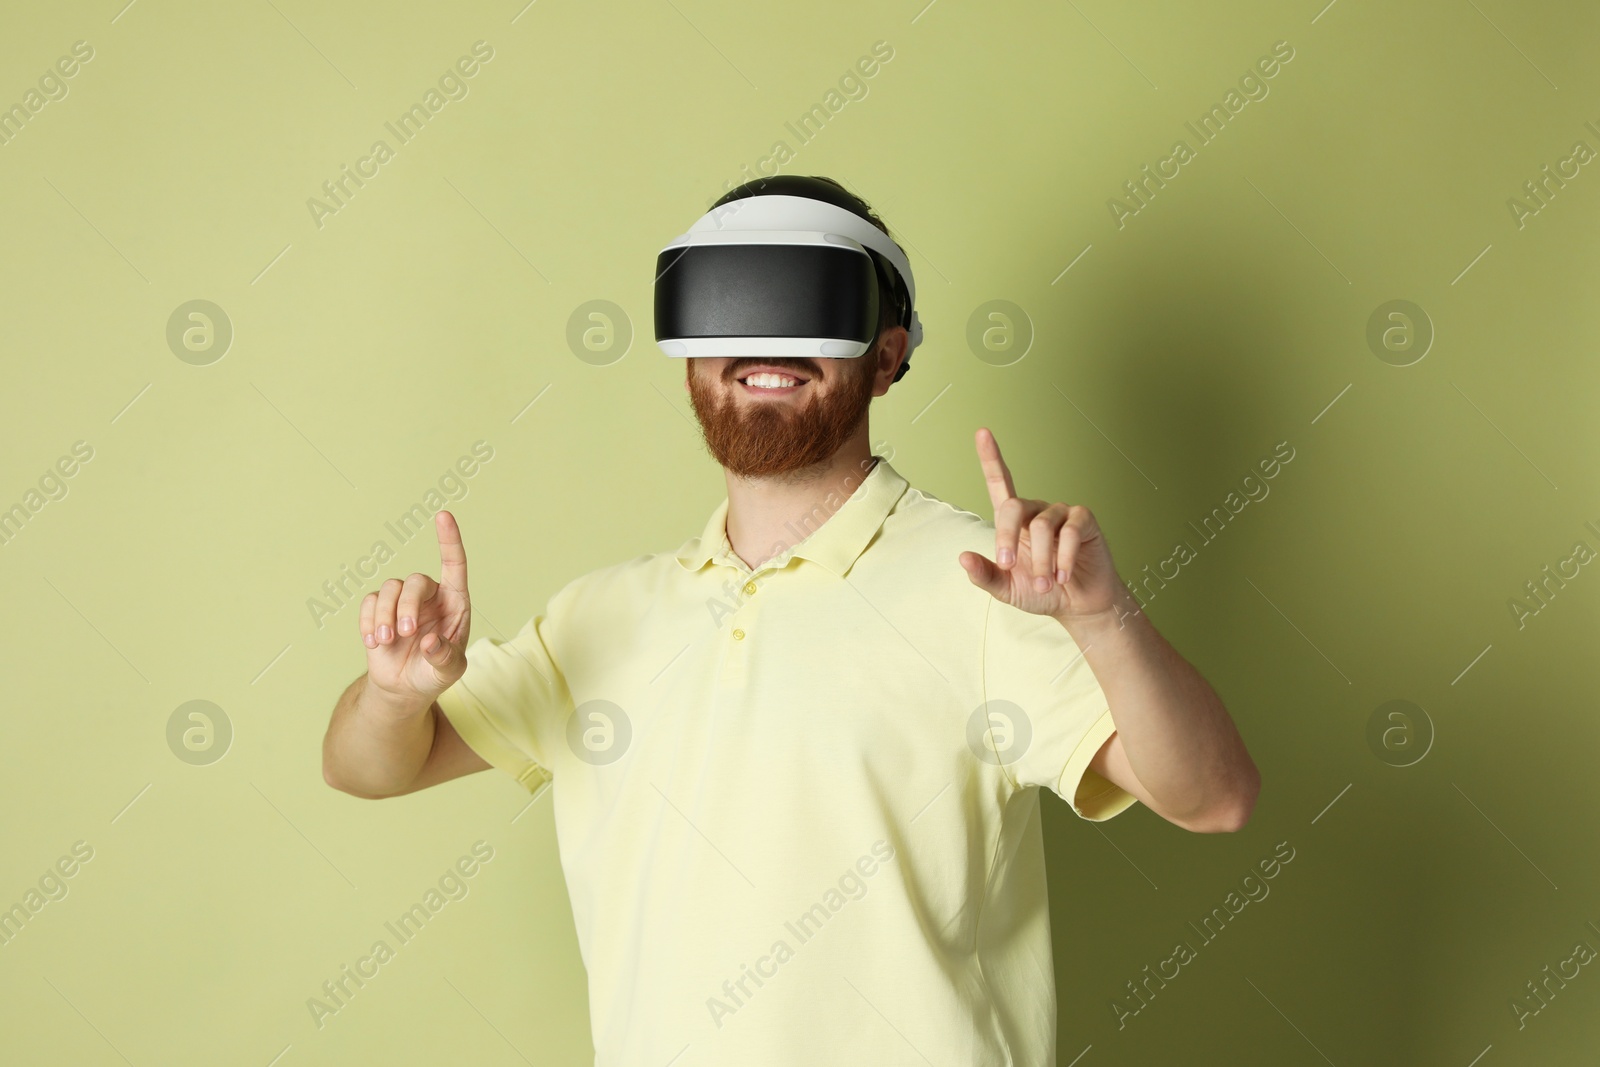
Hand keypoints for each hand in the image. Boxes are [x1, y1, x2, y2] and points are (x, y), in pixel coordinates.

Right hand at [360, 510, 472, 707]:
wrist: (405, 687)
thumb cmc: (434, 672)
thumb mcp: (449, 671)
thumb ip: (444, 657)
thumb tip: (429, 641)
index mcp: (455, 602)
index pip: (455, 564)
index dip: (449, 540)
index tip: (443, 515)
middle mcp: (430, 596)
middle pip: (415, 581)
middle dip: (407, 606)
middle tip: (405, 634)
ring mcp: (403, 601)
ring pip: (389, 589)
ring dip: (385, 615)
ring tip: (386, 641)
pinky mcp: (378, 610)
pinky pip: (368, 602)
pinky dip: (368, 622)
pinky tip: (373, 644)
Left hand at [958, 427, 1120, 621]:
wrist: (1078, 605)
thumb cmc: (1041, 592)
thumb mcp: (1006, 589)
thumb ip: (985, 575)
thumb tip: (963, 558)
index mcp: (1014, 521)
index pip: (1000, 482)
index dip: (990, 457)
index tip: (982, 432)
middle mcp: (1036, 511)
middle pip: (1013, 507)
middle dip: (1007, 538)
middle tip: (1009, 567)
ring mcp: (1061, 513)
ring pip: (1043, 527)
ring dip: (1041, 561)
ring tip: (1046, 584)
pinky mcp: (1084, 520)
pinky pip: (1071, 533)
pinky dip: (1063, 559)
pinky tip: (1063, 577)